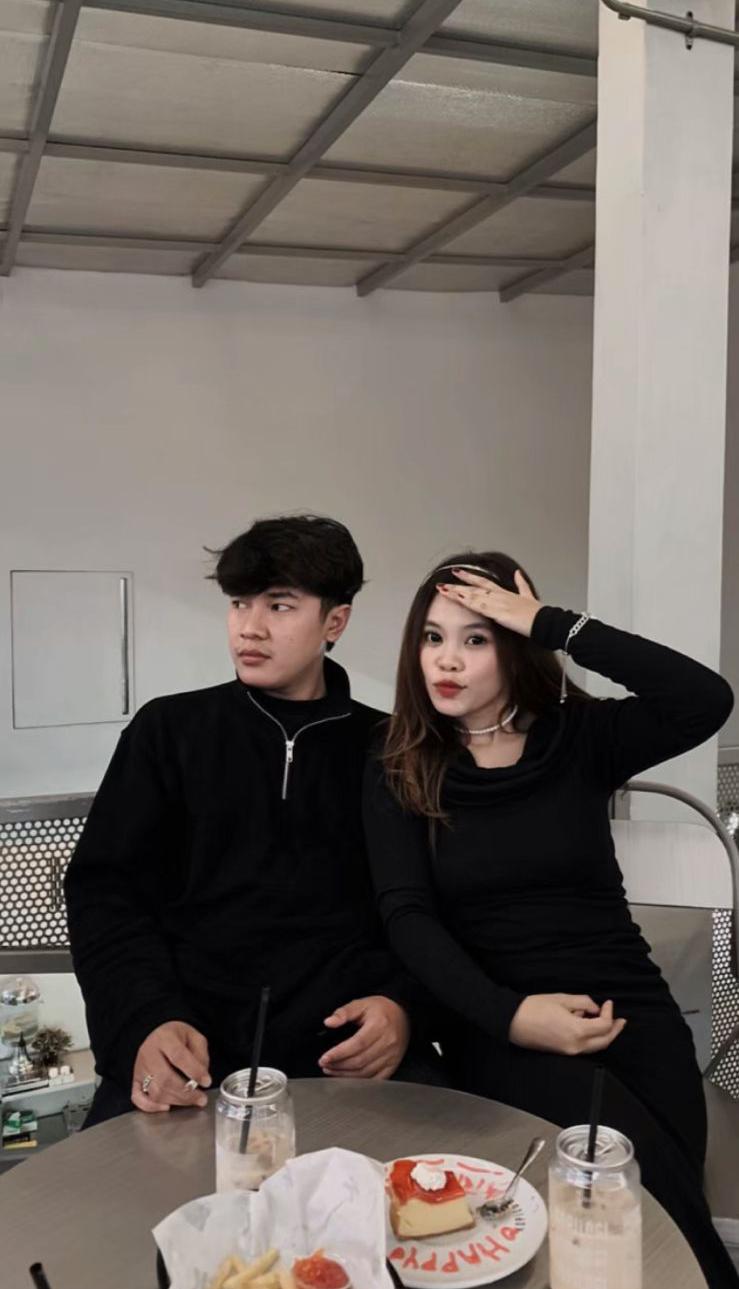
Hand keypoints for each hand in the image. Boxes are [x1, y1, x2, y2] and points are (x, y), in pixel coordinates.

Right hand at [131, 1021, 211, 1112]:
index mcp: (164, 1038)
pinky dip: (151, 1106)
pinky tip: (167, 1107)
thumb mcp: (194, 1036)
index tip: (207, 1082)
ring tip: (192, 1101)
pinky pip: (138, 1098)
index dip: (194, 1071)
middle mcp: (149, 1053)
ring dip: (176, 1101)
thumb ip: (201, 1054)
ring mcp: (140, 1068)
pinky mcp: (135, 1080)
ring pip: (155, 1092)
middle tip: (201, 1098)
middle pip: (166, 1079)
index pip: (178, 1056)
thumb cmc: (177, 1037)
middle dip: (186, 1093)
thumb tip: (202, 1075)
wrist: (157, 1035)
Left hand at [319, 996, 410, 1079]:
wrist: (403, 1014)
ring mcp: (392, 1056)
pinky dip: (360, 1081)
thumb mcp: (361, 1004)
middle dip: (339, 1065)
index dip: (339, 1053)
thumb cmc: (380, 1009)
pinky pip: (376, 1079)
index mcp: (379, 1025)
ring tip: (331, 1070)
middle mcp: (387, 1042)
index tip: (324, 1058)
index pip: (357, 1044)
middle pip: (360, 1060)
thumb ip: (344, 1012)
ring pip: (366, 1072)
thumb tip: (328, 1022)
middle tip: (324, 1064)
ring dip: (346, 1075)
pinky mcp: (393, 1065)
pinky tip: (348, 1078)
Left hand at [437, 568, 539, 637]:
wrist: (544, 620)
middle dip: (458, 585)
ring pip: (473, 595)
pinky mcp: (499, 612)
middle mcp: (499, 595)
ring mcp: (498, 602)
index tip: (458, 572)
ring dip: (457, 593)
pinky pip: (479, 606)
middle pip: (474, 588)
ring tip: (443, 590)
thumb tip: (518, 572)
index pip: (483, 582)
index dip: (470, 577)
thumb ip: (521, 584)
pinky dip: (467, 602)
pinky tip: (458, 598)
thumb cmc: (538, 612)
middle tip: (443, 582)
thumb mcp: (528, 596)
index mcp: (505, 592)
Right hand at [509, 996, 626, 1056]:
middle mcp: (576, 1046)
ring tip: (609, 1022)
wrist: (512, 1022)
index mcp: (576, 1031)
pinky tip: (588, 1025)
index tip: (608, 1003)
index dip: (609, 1013)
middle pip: (604, 1042)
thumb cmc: (534, 1007)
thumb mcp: (561, 998)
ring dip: (604, 1035)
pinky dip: (591, 1038)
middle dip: (614, 1030)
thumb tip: (594, 1008)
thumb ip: (583, 1002)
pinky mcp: (562, 1052)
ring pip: (595, 1047)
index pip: (603, 1025)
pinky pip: (584, 1047)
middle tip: (621, 1020)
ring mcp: (569, 1052)